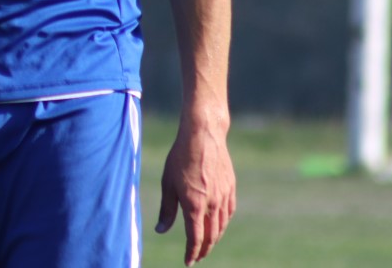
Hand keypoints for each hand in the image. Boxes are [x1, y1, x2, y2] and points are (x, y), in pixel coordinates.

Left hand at [155, 118, 235, 264]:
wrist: (203, 135)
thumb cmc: (180, 157)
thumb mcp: (168, 183)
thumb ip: (167, 210)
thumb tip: (161, 230)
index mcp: (195, 205)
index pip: (195, 238)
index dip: (192, 252)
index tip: (188, 262)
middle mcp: (212, 204)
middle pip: (211, 236)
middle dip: (203, 249)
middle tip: (197, 257)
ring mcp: (223, 196)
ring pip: (221, 226)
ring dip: (214, 238)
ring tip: (207, 244)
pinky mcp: (230, 187)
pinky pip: (228, 212)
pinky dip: (223, 223)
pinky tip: (219, 223)